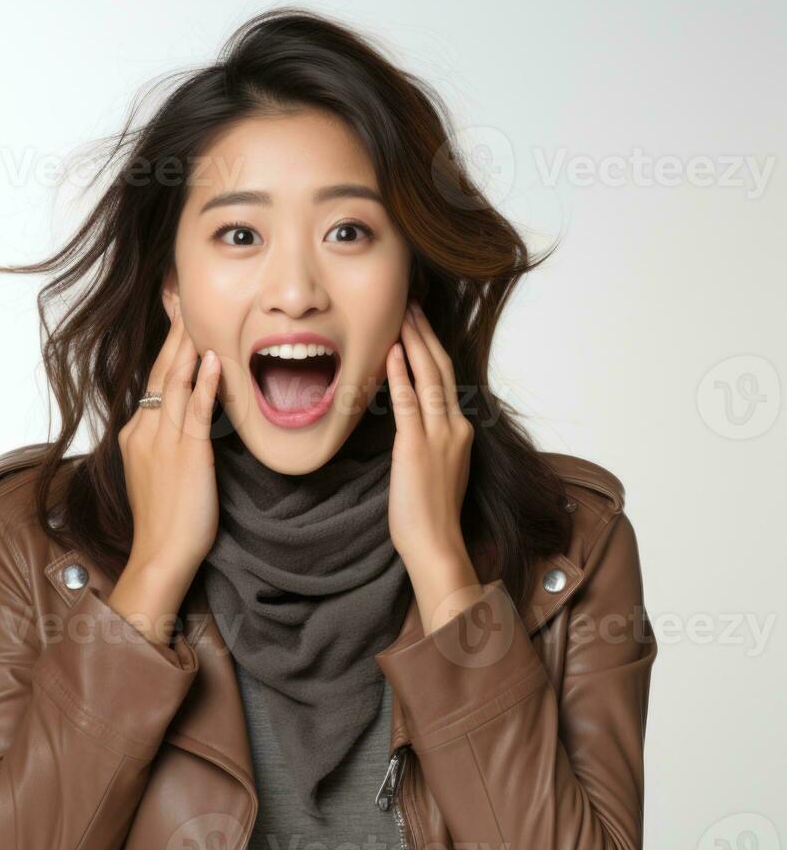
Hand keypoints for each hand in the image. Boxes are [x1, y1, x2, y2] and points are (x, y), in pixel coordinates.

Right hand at [117, 301, 221, 597]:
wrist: (159, 556)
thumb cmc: (164, 520)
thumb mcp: (156, 472)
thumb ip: (164, 441)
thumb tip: (183, 418)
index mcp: (136, 432)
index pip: (155, 379)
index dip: (168, 346)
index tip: (176, 317)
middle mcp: (144, 430)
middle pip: (161, 371)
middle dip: (173, 331)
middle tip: (180, 293)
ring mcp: (163, 441)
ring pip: (175, 383)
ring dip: (188, 346)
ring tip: (196, 313)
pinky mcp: (186, 456)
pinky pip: (195, 414)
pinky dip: (204, 385)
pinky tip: (213, 361)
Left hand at [386, 300, 482, 631]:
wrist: (437, 545)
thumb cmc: (432, 515)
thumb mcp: (437, 470)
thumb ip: (428, 442)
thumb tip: (411, 425)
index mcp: (459, 432)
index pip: (446, 379)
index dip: (431, 349)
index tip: (419, 325)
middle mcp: (454, 427)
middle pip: (440, 368)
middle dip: (424, 334)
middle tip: (412, 304)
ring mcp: (438, 436)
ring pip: (428, 377)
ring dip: (413, 343)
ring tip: (403, 316)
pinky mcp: (416, 448)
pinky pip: (409, 404)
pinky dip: (400, 376)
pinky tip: (389, 353)